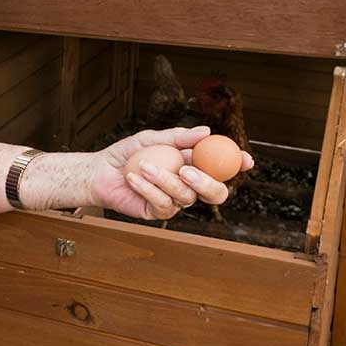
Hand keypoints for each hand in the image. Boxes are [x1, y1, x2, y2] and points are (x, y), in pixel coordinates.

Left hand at [89, 126, 252, 219]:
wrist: (100, 171)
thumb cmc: (127, 154)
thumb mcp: (152, 139)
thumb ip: (178, 137)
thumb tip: (206, 132)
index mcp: (194, 165)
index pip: (223, 167)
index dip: (237, 164)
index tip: (245, 160)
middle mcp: (189, 185)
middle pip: (215, 192)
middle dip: (206, 182)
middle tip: (186, 170)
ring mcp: (175, 201)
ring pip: (185, 196)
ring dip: (164, 179)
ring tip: (142, 165)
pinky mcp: (158, 213)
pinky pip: (162, 204)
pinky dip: (147, 188)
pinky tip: (133, 177)